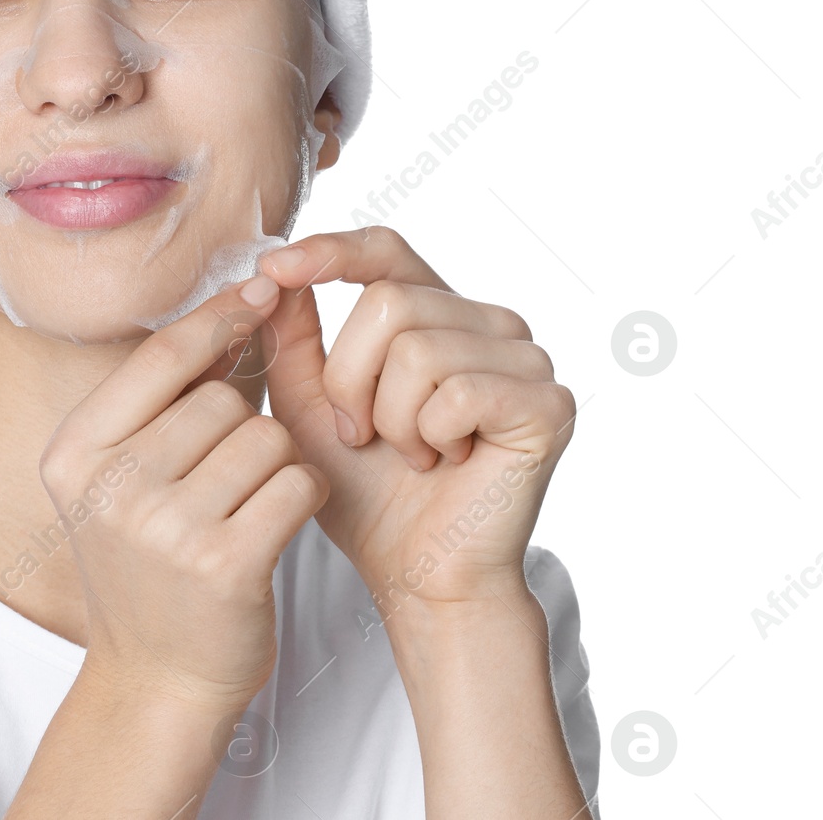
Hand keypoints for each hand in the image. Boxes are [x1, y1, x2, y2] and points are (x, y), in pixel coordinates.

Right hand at [40, 274, 327, 711]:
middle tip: (232, 472)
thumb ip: (170, 397)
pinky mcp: (224, 565)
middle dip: (246, 423)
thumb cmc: (150, 566)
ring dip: (278, 462)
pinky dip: (303, 494)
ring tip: (250, 503)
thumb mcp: (125, 478)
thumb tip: (248, 295)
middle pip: (219, 400)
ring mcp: (164, 528)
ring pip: (266, 439)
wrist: (154, 682)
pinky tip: (279, 521)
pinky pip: (296, 484)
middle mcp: (110, 486)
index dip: (219, 318)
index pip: (162, 355)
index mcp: (74, 453)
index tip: (260, 294)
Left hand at [255, 227, 576, 615]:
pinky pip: (458, 392)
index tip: (274, 270)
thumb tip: (276, 270)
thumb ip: (291, 337)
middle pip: (389, 300)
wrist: (415, 573)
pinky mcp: (548, 404)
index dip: (330, 251)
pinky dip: (430, 437)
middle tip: (362, 435)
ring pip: (419, 348)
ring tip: (409, 453)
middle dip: (349, 378)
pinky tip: (445, 463)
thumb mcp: (305, 405)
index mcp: (436, 312)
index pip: (386, 249)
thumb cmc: (364, 491)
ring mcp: (527, 359)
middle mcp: (489, 323)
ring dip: (390, 417)